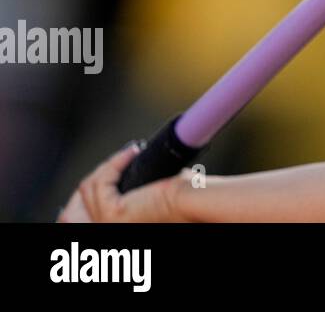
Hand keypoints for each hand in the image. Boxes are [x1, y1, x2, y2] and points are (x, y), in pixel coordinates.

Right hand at [57, 143, 183, 222]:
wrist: (193, 200)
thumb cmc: (181, 200)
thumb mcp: (144, 201)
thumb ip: (128, 197)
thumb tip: (123, 179)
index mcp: (111, 230)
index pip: (76, 221)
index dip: (80, 201)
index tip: (97, 180)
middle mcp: (104, 233)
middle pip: (69, 213)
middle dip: (86, 186)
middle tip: (108, 167)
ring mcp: (105, 227)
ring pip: (86, 190)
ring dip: (106, 168)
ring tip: (128, 155)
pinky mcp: (112, 214)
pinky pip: (99, 183)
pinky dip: (114, 163)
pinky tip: (132, 152)